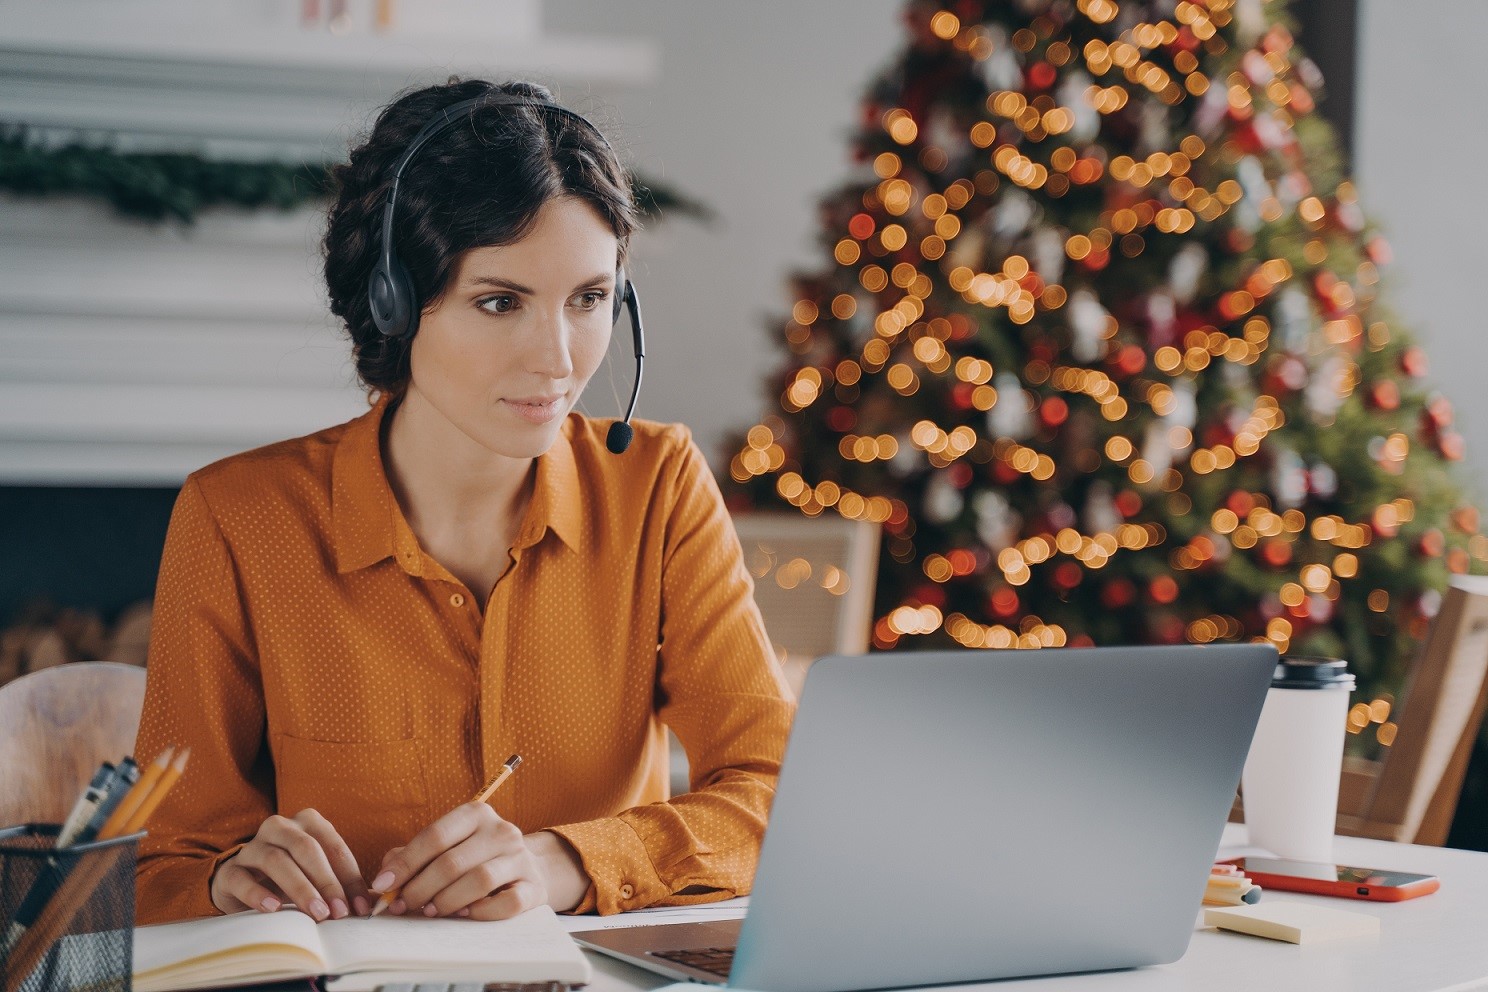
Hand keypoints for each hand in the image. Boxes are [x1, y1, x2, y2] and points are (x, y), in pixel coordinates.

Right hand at [211, 809, 371, 920]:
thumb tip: (368, 904)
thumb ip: (342, 883)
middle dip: (327, 881)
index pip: (334, 847)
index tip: (360, 907)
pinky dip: (258, 893)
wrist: (244, 882)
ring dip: (300, 888)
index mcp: (308, 822)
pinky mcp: (230, 869)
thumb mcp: (318, 874)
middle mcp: (280, 827)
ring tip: (316, 912)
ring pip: (277, 860)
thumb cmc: (292, 877)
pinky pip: (241, 878)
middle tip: (339, 911)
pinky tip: (273, 908)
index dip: (350, 878)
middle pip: (307, 849)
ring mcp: (252, 846)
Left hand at [370, 804, 582, 919]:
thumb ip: (412, 856)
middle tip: (401, 906)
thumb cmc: (473, 859)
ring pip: (479, 880)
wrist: (524, 869)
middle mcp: (501, 831)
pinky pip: (507, 903)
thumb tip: (385, 876)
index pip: (435, 836)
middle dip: (419, 888)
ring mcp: (521, 858)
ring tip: (429, 911)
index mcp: (476, 814)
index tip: (382, 885)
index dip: (405, 863)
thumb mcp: (446, 847)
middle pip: (452, 862)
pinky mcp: (534, 887)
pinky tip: (463, 915)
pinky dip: (481, 912)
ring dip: (446, 901)